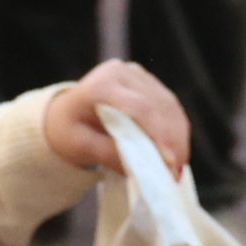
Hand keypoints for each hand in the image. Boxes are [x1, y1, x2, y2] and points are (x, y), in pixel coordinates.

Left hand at [43, 60, 189, 179]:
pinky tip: (177, 152)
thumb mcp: (79, 147)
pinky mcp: (149, 83)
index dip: (158, 134)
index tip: (169, 162)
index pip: (139, 107)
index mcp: (101, 84)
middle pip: (159, 105)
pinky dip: (177, 131)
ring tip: (178, 167)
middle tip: (176, 173)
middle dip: (172, 141)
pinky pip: (170, 107)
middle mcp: (122, 72)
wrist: (67, 113)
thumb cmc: (69, 130)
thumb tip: (138, 168)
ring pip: (169, 106)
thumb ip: (107, 154)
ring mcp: (138, 75)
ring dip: (178, 137)